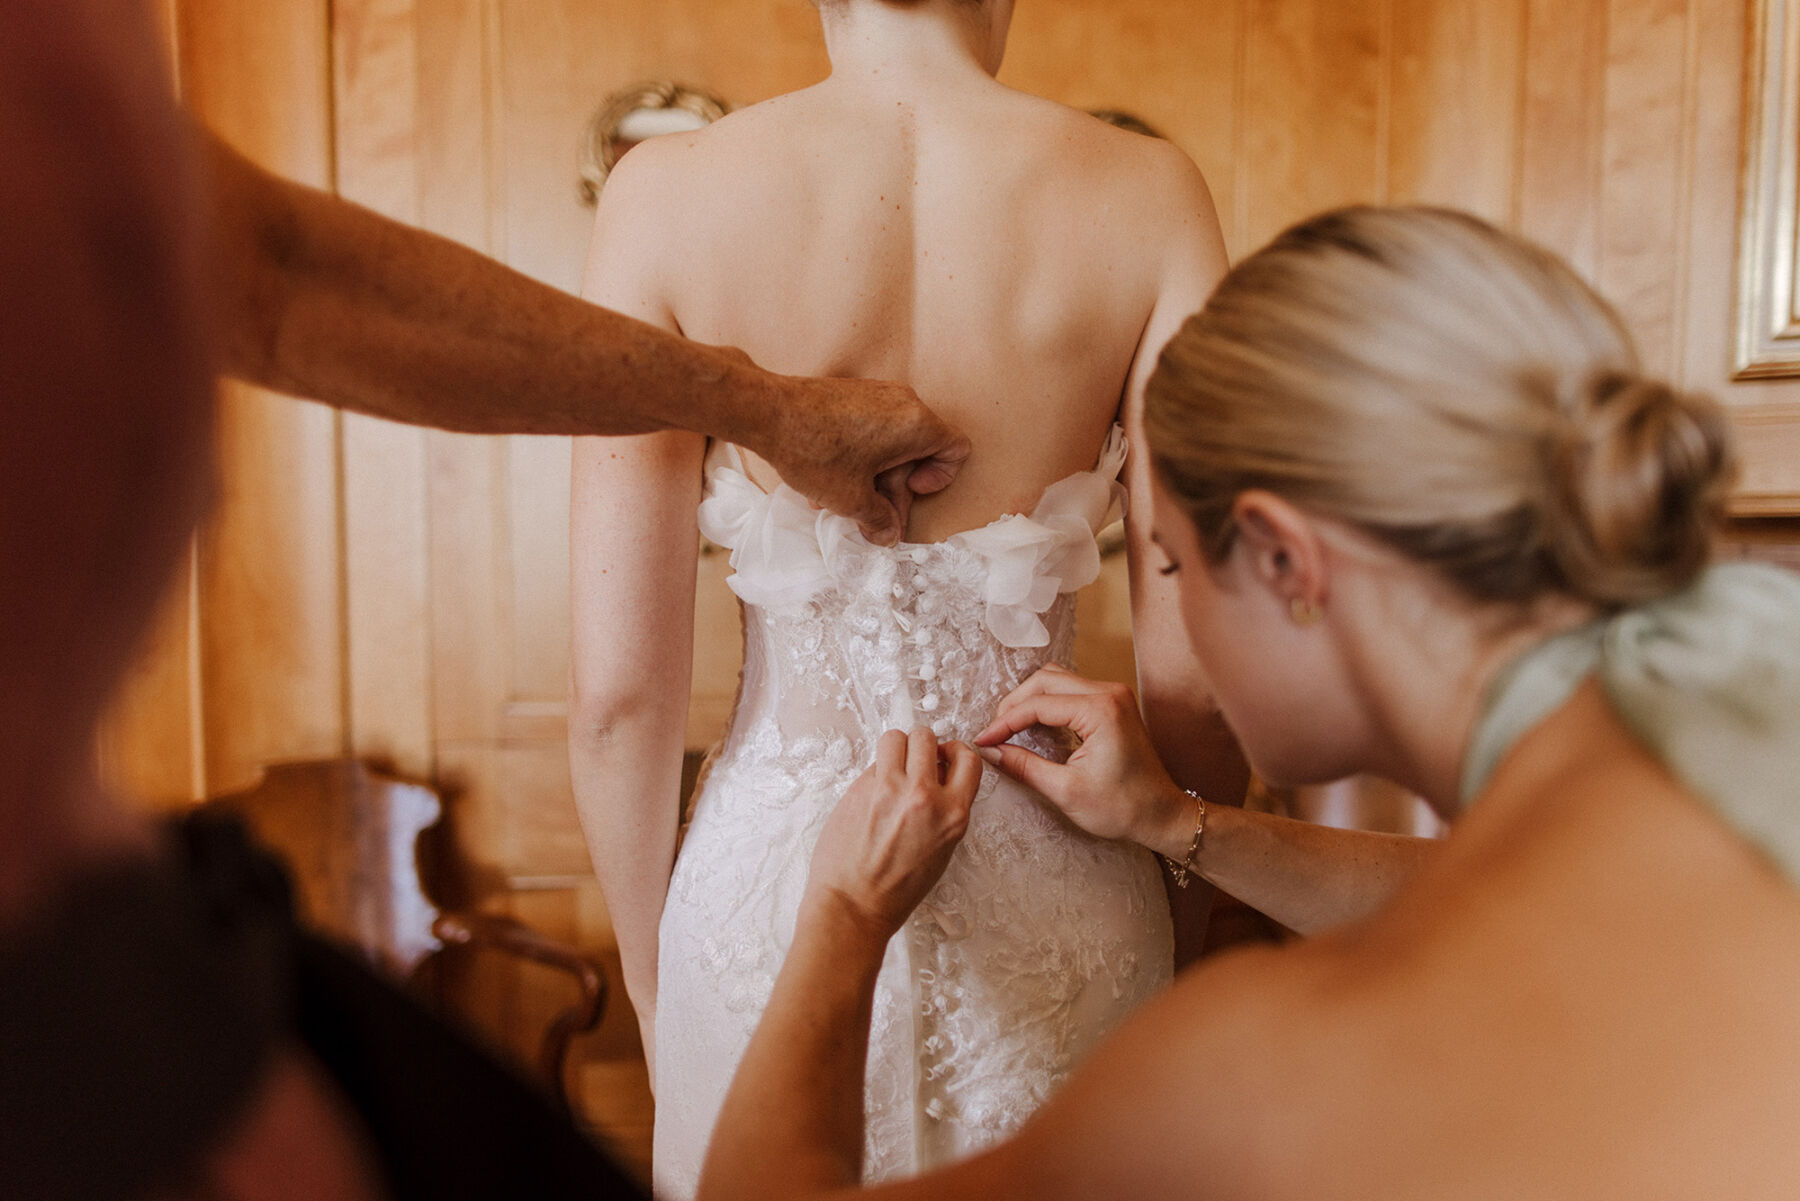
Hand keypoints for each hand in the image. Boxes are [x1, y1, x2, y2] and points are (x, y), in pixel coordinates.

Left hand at [760, 374, 970, 546]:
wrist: (766, 411)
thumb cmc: (814, 450)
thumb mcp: (851, 498)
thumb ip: (878, 519)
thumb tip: (888, 535)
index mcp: (916, 424)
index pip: (956, 448)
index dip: (940, 478)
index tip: (909, 490)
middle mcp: (903, 403)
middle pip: (919, 453)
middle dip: (896, 491)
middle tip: (873, 519)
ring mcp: (878, 395)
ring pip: (891, 444)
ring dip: (874, 478)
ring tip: (841, 505)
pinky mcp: (854, 395)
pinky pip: (871, 430)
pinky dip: (861, 458)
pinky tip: (829, 484)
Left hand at [804, 728, 982, 938]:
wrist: (855, 904)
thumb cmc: (896, 888)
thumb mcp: (942, 849)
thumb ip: (945, 809)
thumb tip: (938, 776)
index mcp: (952, 815)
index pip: (968, 759)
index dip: (954, 751)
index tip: (944, 757)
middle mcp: (924, 796)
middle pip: (926, 737)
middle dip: (920, 745)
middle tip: (913, 761)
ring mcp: (889, 789)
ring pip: (895, 737)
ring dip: (895, 748)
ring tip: (891, 769)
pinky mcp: (860, 789)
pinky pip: (872, 763)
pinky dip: (874, 772)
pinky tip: (871, 796)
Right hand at [974, 664, 1192, 855]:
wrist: (1162, 814)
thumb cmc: (1123, 808)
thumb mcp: (1065, 791)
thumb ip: (1024, 766)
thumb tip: (991, 751)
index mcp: (1100, 710)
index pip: (1038, 704)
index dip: (1005, 722)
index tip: (983, 740)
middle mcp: (1109, 693)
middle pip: (1045, 680)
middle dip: (1014, 705)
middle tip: (994, 733)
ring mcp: (1114, 695)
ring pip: (1057, 680)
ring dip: (1030, 699)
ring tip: (1010, 727)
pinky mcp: (1114, 703)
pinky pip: (1071, 690)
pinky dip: (1047, 703)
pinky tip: (1033, 725)